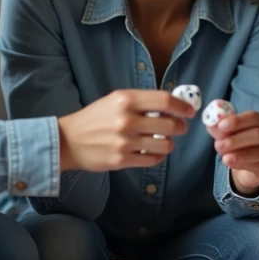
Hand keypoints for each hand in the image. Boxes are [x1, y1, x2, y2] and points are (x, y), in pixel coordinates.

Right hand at [57, 90, 193, 171]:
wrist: (69, 140)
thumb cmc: (95, 118)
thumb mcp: (115, 100)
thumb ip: (141, 101)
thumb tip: (171, 105)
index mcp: (126, 99)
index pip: (164, 101)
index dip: (182, 106)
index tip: (189, 111)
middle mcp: (127, 119)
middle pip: (169, 124)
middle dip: (180, 127)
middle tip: (179, 128)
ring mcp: (125, 141)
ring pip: (165, 144)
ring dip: (169, 143)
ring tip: (163, 141)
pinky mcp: (122, 160)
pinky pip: (152, 159)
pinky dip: (157, 156)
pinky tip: (152, 152)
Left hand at [208, 111, 258, 195]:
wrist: (246, 165)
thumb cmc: (237, 142)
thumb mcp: (226, 133)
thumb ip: (218, 127)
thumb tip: (211, 122)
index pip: (253, 117)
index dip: (237, 121)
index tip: (221, 126)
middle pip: (258, 134)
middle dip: (236, 139)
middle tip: (218, 145)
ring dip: (239, 154)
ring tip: (224, 158)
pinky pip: (258, 166)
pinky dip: (243, 164)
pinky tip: (231, 163)